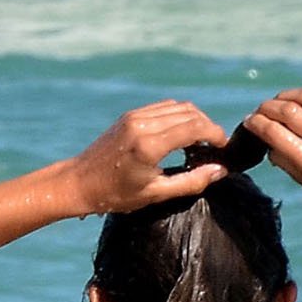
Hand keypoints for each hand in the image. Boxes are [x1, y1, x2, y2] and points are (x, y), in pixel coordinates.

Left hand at [62, 100, 232, 215]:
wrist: (77, 183)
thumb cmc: (114, 194)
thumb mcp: (155, 193)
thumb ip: (191, 182)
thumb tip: (221, 170)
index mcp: (149, 145)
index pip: (195, 127)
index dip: (216, 135)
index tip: (223, 148)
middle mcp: (143, 125)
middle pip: (191, 113)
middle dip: (208, 127)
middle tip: (212, 148)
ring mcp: (135, 117)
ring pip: (178, 107)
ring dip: (194, 120)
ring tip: (198, 143)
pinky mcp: (130, 115)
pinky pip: (164, 108)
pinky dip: (178, 116)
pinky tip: (180, 136)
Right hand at [240, 89, 301, 232]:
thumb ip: (286, 161)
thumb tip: (267, 139)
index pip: (275, 134)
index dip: (256, 124)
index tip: (249, 122)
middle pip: (288, 111)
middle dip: (267, 108)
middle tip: (259, 111)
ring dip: (285, 97)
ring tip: (277, 103)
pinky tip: (300, 102)